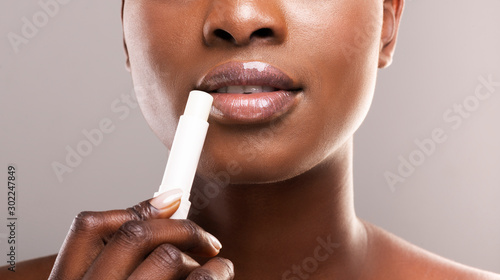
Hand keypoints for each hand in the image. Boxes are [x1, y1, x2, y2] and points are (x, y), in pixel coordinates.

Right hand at [48, 189, 233, 279]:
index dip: (137, 207)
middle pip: (136, 235)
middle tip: (206, 238)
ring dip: (201, 253)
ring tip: (219, 264)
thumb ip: (114, 266)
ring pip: (167, 258)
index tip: (173, 199)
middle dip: (179, 226)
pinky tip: (220, 276)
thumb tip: (163, 214)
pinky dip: (214, 274)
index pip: (90, 227)